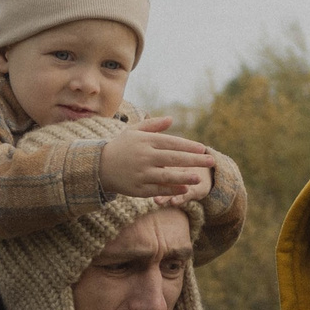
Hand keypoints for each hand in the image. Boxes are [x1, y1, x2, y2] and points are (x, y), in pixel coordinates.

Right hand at [101, 118, 217, 201]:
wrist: (98, 167)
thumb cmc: (120, 147)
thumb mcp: (133, 131)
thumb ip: (153, 126)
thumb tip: (172, 119)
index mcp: (145, 141)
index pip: (171, 143)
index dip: (188, 146)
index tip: (202, 149)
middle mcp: (144, 157)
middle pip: (173, 158)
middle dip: (194, 160)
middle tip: (211, 161)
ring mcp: (141, 174)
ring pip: (167, 176)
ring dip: (184, 176)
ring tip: (199, 177)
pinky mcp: (138, 189)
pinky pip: (158, 190)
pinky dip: (172, 190)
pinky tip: (185, 188)